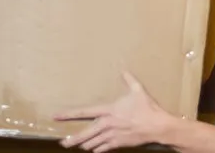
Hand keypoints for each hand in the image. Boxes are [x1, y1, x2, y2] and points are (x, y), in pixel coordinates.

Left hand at [53, 71, 172, 152]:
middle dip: (72, 139)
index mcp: (109, 110)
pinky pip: (103, 149)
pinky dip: (97, 149)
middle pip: (85, 133)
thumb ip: (129, 80)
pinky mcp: (118, 144)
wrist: (157, 126)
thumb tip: (124, 70)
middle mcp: (108, 124)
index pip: (84, 112)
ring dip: (85, 144)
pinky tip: (94, 150)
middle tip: (63, 143)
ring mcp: (112, 135)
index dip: (69, 114)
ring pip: (92, 143)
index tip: (57, 116)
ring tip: (78, 145)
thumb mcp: (138, 91)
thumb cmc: (147, 108)